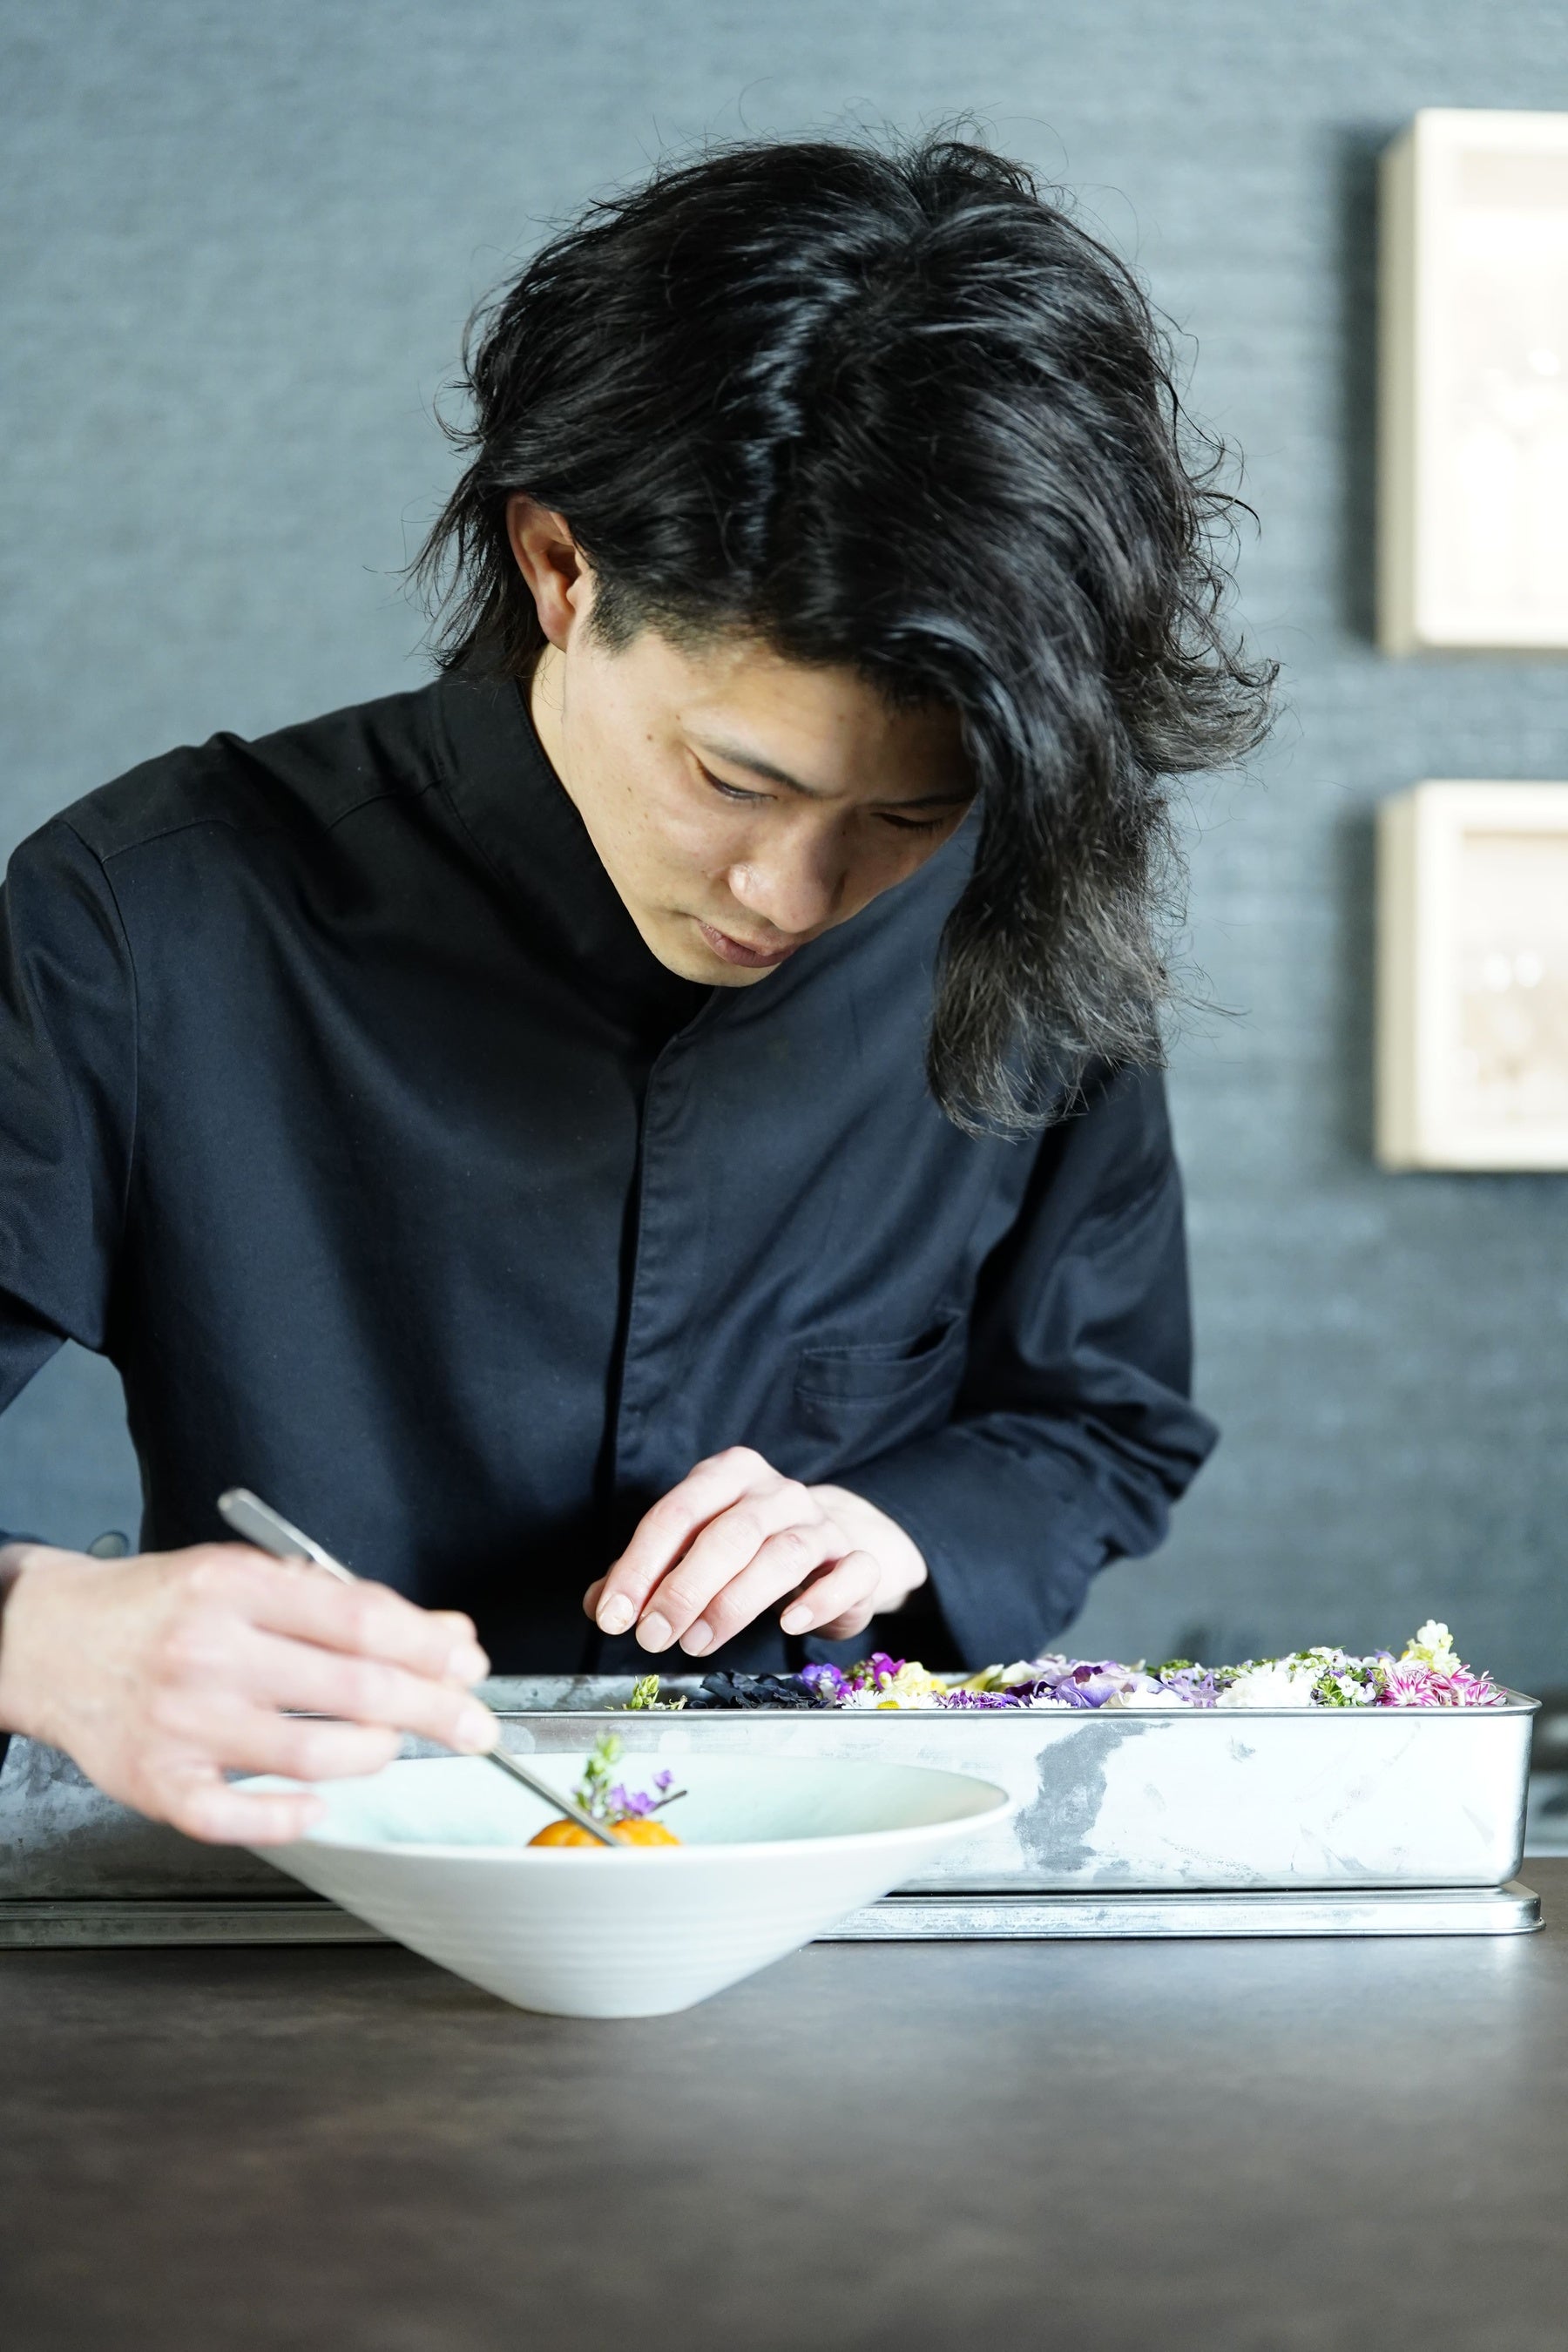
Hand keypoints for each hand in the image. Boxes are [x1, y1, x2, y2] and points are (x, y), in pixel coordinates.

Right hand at [0, 1540, 495, 1844]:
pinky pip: (235, 1817)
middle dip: (433, 1709)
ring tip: (391, 1745)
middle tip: (473, 1724)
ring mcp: (180, 1723)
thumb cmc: (159, 1608)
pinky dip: (290, 1817)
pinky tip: (321, 1804)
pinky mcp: (156, 1783)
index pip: (361, 1619)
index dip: (430, 1647)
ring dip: (374, 1754)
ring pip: (311, 1754)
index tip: (468, 1663)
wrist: (48, 1639)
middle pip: (352, 1688)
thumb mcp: (247, 1578)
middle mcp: (207, 1652)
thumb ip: (342, 1605)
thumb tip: (442, 1635)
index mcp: (234, 1587)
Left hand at [583, 1448, 927, 1656]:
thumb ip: (648, 1574)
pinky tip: (789, 1624)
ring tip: (697, 1642)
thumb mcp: (695, 1551)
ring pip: (783, 1555)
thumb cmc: (751, 1549)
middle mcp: (778, 1492)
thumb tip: (600, 1606)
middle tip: (653, 1636)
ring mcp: (823, 1525)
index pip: (677, 1513)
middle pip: (730, 1533)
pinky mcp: (858, 1561)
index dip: (640, 1565)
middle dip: (685, 1588)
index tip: (613, 1615)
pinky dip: (819, 1600)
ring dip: (735, 1602)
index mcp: (729, 1475)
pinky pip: (848, 1574)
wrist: (839, 1546)